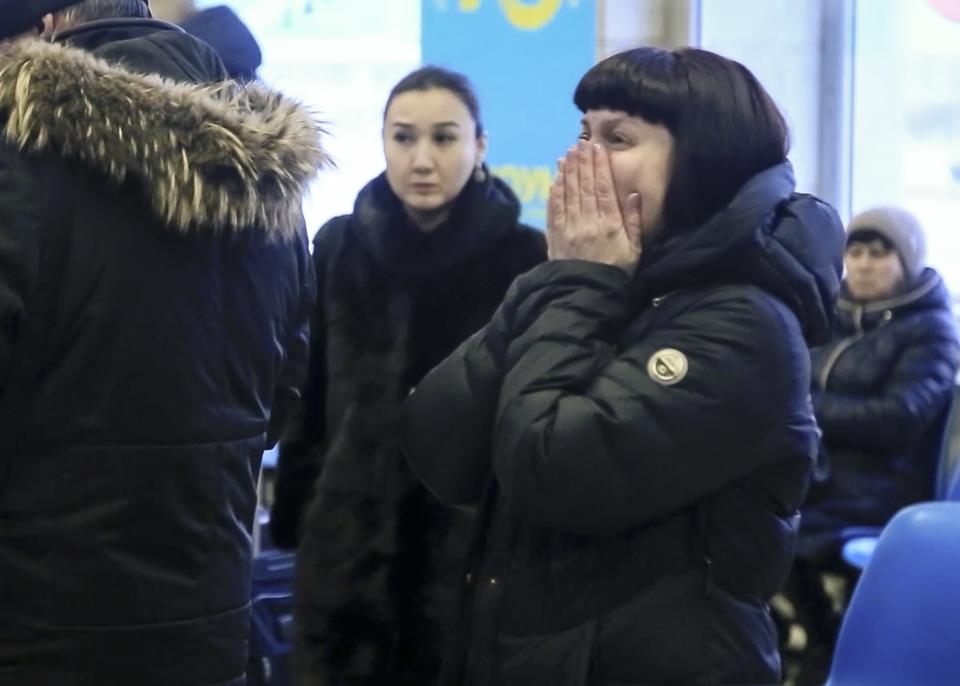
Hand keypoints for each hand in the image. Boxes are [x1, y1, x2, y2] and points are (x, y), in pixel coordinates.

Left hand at [547, 141, 641, 275]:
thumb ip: (634, 222)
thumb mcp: (634, 250)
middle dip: (582, 162)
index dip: (600, 167)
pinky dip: (554, 192)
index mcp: (609, 224)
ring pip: (567, 194)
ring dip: (567, 172)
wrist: (587, 293)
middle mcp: (587, 222)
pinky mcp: (555, 236)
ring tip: (567, 154)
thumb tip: (634, 195)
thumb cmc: (616, 272)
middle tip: (580, 143)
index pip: (603, 189)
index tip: (598, 149)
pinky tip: (555, 179)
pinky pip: (553, 209)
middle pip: (584, 186)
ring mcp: (569, 228)